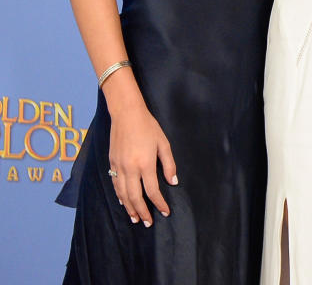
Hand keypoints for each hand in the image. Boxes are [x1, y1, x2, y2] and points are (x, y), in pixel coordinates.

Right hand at [107, 101, 177, 225]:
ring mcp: (118, 167)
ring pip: (122, 194)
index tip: (165, 212)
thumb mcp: (163, 143)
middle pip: (135, 197)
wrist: (126, 114)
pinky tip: (123, 202)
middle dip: (142, 212)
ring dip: (129, 208)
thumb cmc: (148, 127)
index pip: (152, 191)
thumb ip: (168, 164)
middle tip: (147, 223)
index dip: (159, 204)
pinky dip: (119, 196)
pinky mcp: (112, 163)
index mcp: (145, 164)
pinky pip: (115, 185)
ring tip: (135, 218)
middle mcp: (130, 169)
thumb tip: (173, 182)